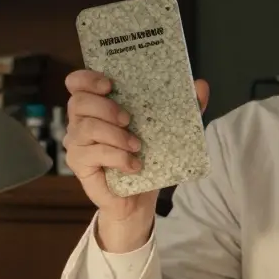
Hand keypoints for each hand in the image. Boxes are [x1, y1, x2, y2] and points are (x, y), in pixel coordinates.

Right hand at [64, 69, 209, 251]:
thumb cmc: (146, 159)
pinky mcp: (78, 163)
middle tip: (129, 120)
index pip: (76, 82)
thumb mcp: (169, 131)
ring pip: (88, 127)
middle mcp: (81, 121)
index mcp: (96, 105)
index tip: (109, 85)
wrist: (137, 200)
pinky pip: (94, 153)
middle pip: (79, 101)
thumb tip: (201, 85)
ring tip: (137, 146)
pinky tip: (134, 165)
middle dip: (107, 108)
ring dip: (116, 135)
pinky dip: (118, 157)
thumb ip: (185, 107)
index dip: (88, 79)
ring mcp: (76, 142)